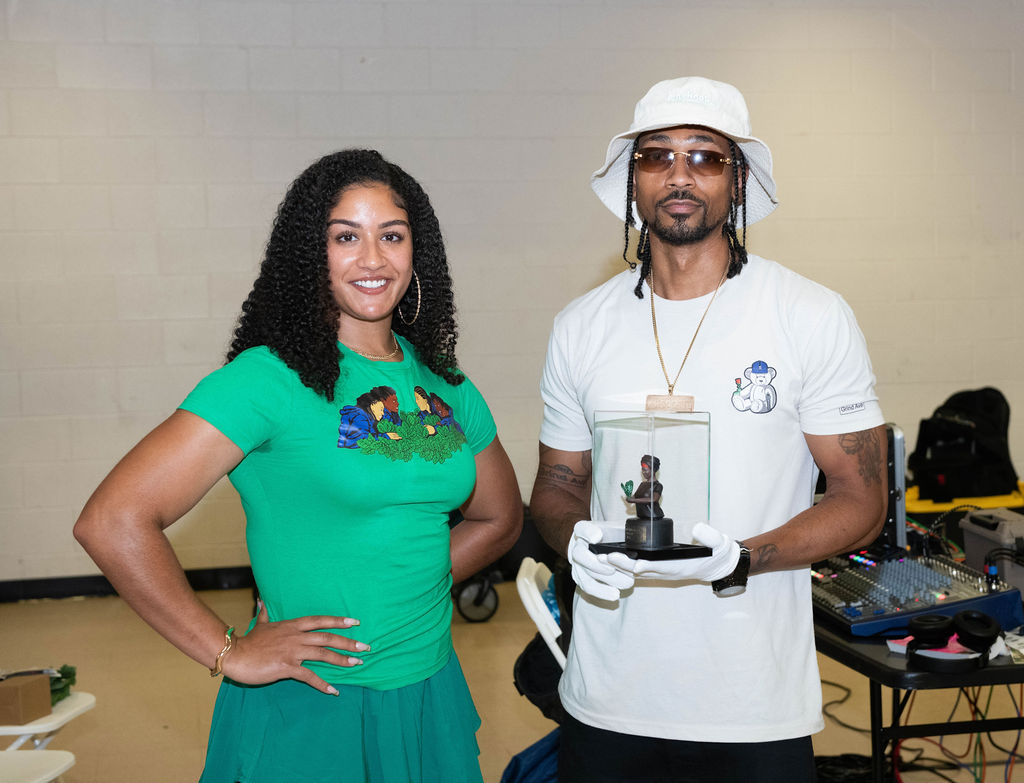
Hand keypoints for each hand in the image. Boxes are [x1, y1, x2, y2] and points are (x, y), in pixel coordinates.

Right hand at [220, 602, 367, 694]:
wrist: (234, 655)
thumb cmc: (248, 641)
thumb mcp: (260, 624)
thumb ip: (265, 613)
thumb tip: (262, 600)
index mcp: (292, 626)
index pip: (320, 621)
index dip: (338, 621)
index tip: (355, 623)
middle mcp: (295, 636)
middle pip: (327, 637)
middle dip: (348, 642)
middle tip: (365, 647)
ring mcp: (292, 651)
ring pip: (322, 654)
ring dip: (342, 660)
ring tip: (357, 663)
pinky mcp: (286, 667)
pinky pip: (308, 676)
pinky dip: (322, 684)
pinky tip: (333, 690)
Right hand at [568, 520, 634, 601]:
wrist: (591, 545)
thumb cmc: (606, 534)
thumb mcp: (614, 526)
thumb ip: (621, 528)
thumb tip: (636, 535)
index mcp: (582, 529)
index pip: (581, 529)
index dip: (588, 533)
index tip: (598, 536)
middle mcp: (575, 547)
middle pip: (581, 556)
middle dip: (599, 565)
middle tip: (615, 568)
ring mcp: (576, 564)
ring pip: (586, 574)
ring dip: (605, 581)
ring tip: (626, 583)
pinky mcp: (580, 577)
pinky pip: (588, 586)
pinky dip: (602, 592)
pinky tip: (615, 595)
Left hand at [607, 522, 740, 582]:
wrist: (718, 566)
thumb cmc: (718, 554)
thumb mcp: (719, 543)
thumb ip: (710, 536)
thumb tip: (699, 528)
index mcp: (680, 566)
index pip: (657, 566)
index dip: (641, 565)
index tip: (628, 561)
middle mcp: (667, 572)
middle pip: (641, 571)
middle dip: (621, 565)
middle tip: (603, 558)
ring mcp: (662, 572)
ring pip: (637, 572)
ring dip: (619, 567)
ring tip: (600, 558)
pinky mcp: (659, 570)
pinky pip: (640, 570)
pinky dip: (625, 566)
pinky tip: (612, 559)